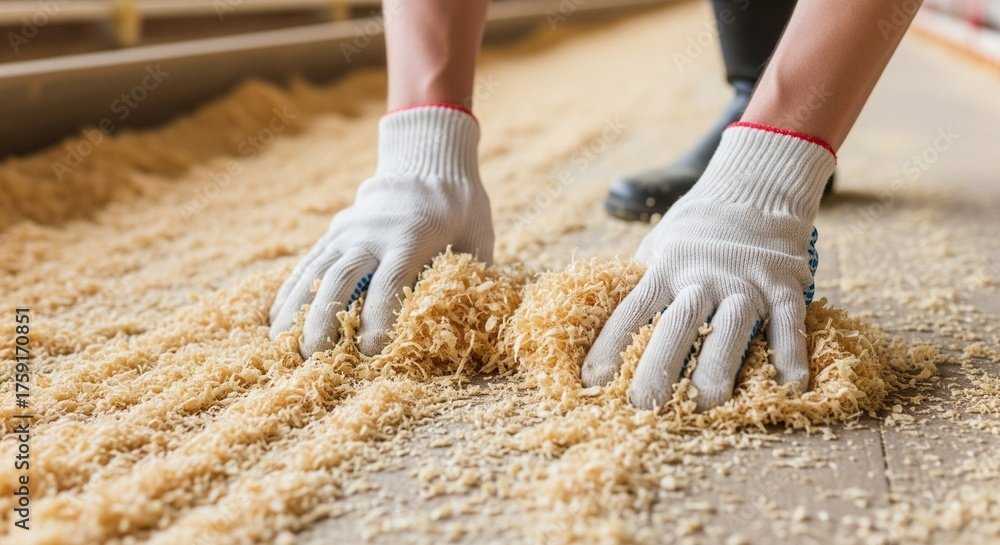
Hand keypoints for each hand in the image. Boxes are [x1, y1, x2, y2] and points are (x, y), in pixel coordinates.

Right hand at [269, 106, 493, 356]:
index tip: (369, 351)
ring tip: (282, 346)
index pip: (388, 282)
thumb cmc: (461, 210)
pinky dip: (291, 292)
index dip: (376, 318)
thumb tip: (471, 327)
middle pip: (340, 278)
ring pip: (315, 270)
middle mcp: (373, 232)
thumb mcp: (476, 240)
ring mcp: (348, 230)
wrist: (429, 162)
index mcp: (412, 236)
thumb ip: (471, 281)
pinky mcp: (334, 232)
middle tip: (316, 357)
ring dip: (297, 309)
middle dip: (325, 320)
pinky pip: (307, 263)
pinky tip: (278, 321)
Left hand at [582, 124, 834, 409]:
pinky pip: (789, 324)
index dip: (610, 348)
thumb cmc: (695, 232)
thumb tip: (604, 334)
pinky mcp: (785, 284)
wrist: (754, 189)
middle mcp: (703, 277)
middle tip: (644, 407)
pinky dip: (791, 355)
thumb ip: (642, 287)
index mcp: (664, 268)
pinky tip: (790, 387)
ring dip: (718, 369)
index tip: (593, 384)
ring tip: (705, 406)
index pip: (631, 313)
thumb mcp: (657, 248)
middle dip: (659, 368)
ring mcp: (746, 281)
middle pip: (678, 326)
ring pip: (732, 328)